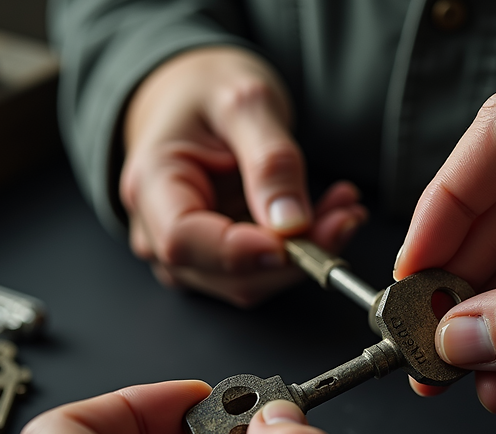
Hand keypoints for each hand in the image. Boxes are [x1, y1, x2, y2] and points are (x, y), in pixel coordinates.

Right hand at [121, 47, 366, 306]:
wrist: (194, 93)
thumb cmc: (205, 90)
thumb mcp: (245, 102)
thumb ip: (269, 160)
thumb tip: (291, 222)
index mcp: (150, 183)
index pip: (184, 240)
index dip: (240, 251)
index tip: (295, 238)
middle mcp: (157, 229)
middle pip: (224, 272)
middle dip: (292, 254)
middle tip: (345, 215)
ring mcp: (187, 252)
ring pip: (250, 281)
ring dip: (304, 255)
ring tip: (342, 208)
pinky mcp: (216, 260)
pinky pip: (262, 272)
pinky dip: (301, 252)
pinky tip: (328, 218)